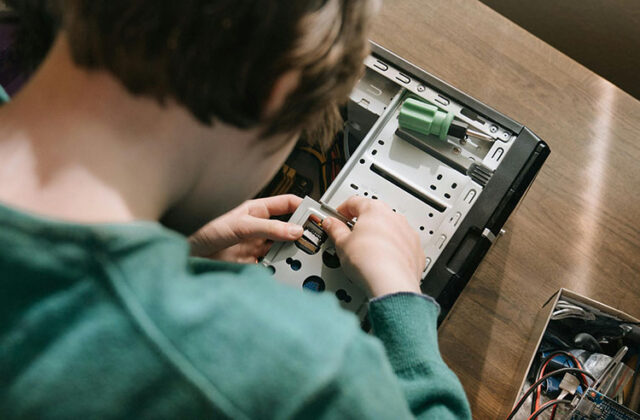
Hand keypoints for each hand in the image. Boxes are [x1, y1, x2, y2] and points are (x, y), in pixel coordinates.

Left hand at [188, 195, 303, 262]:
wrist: (192, 258)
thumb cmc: (207, 233)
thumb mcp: (242, 226)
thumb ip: (270, 228)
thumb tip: (296, 230)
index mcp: (259, 210)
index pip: (288, 204)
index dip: (304, 207)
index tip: (317, 215)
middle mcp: (261, 227)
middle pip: (290, 227)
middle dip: (301, 232)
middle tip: (312, 239)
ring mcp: (259, 245)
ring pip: (284, 247)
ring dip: (292, 252)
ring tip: (300, 255)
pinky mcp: (255, 263)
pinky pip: (274, 265)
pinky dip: (281, 267)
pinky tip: (284, 268)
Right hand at [322, 196, 424, 297]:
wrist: (392, 284)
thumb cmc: (370, 262)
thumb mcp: (342, 244)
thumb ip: (335, 230)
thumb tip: (331, 224)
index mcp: (374, 210)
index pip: (354, 202)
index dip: (342, 210)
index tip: (337, 220)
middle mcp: (394, 217)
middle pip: (374, 214)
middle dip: (362, 224)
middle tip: (350, 237)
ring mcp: (408, 233)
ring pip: (390, 229)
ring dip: (379, 236)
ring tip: (367, 252)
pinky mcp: (416, 250)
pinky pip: (402, 245)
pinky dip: (393, 250)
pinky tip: (383, 261)